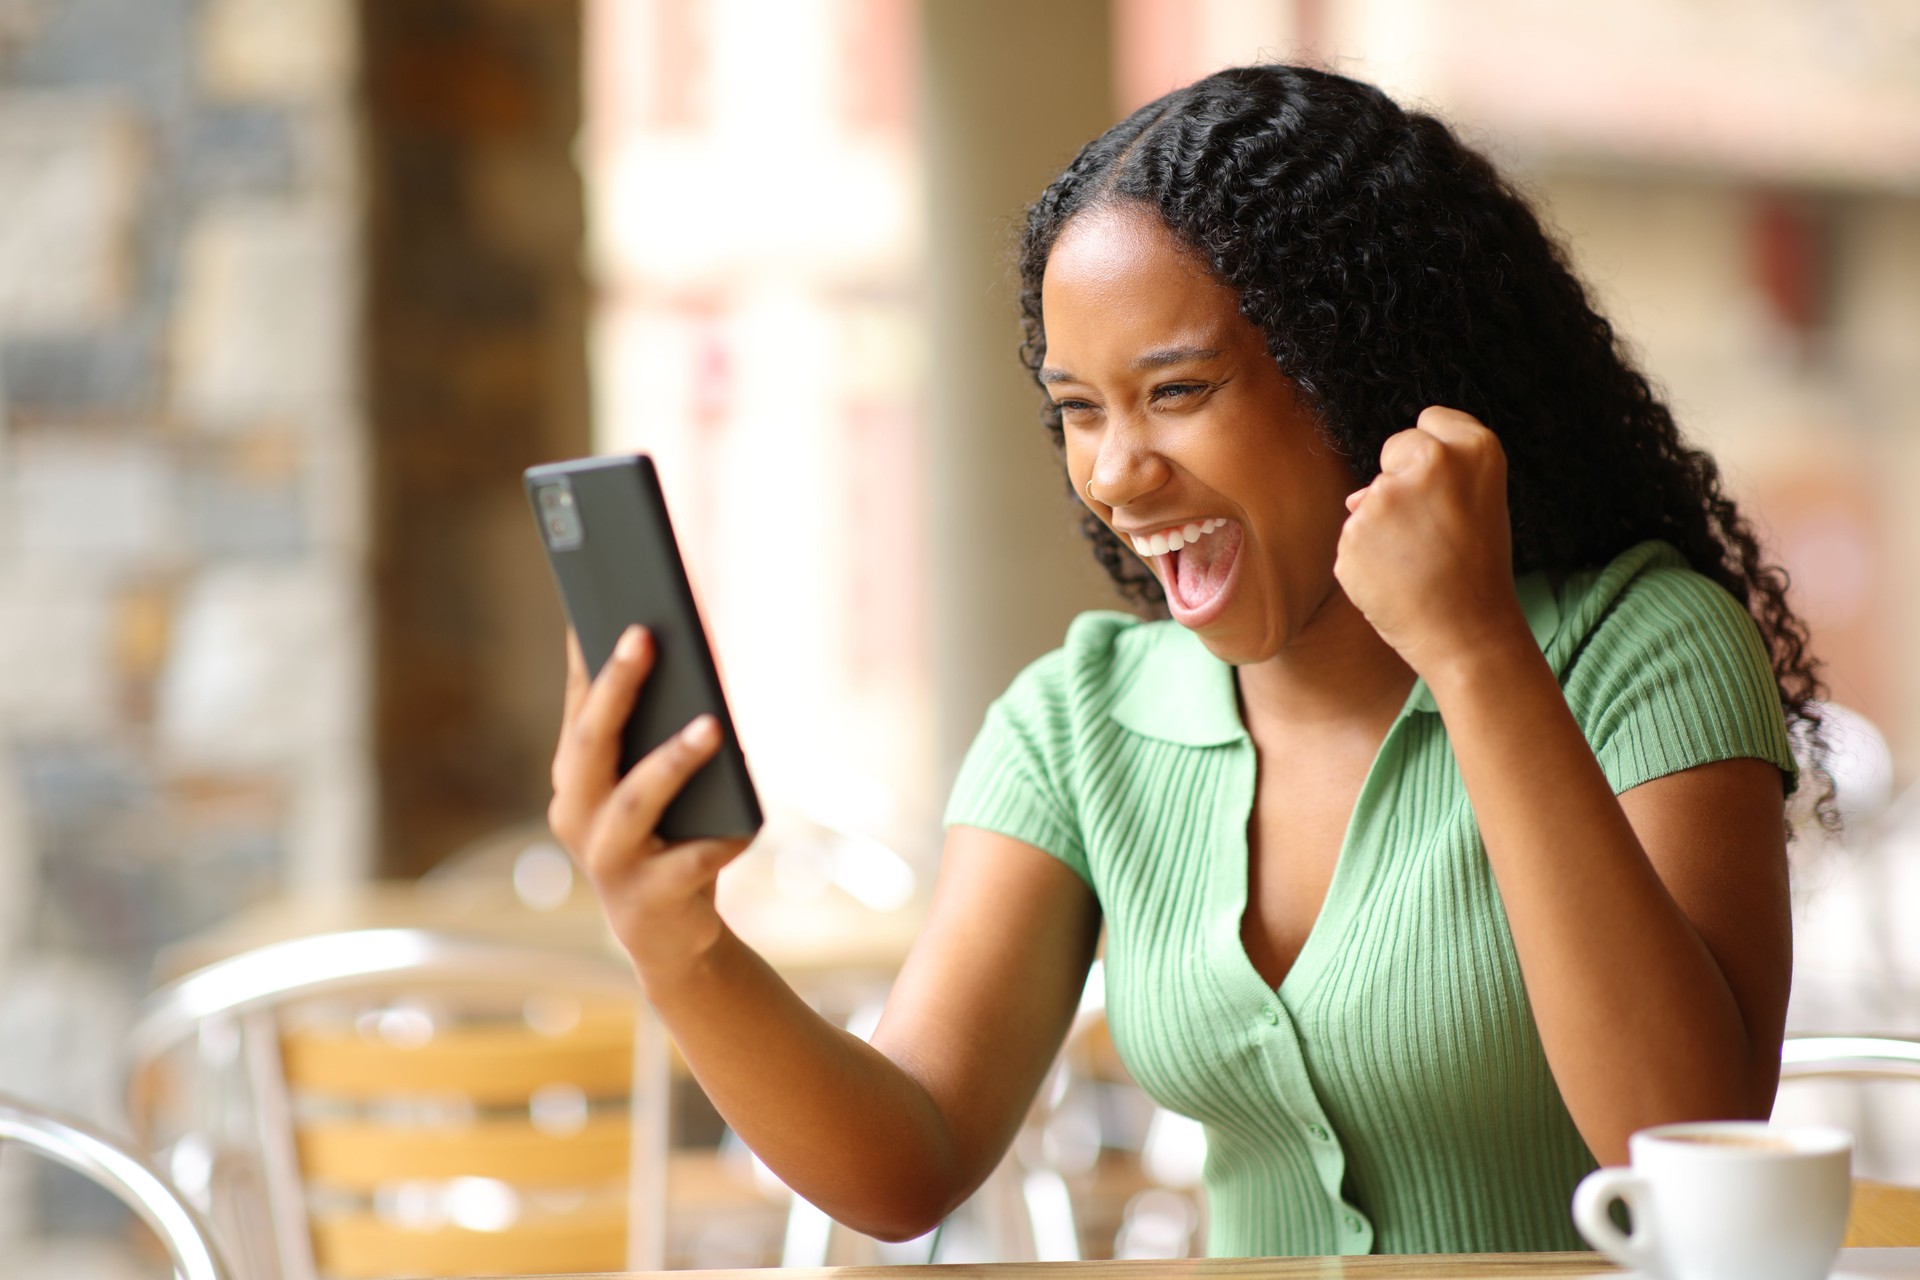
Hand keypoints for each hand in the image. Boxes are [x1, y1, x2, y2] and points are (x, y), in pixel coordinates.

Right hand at [547, 626, 750, 981]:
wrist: (670, 937)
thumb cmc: (665, 837)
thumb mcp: (653, 782)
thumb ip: (655, 731)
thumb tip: (677, 651)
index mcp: (574, 779)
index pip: (578, 708)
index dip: (588, 658)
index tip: (600, 602)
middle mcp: (577, 815)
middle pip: (590, 744)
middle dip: (616, 687)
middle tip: (644, 635)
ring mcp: (608, 860)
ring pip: (633, 802)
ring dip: (671, 761)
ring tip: (712, 724)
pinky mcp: (649, 899)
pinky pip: (689, 863)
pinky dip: (718, 842)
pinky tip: (744, 824)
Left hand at [1334, 406, 1530, 681]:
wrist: (1468, 635)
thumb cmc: (1474, 570)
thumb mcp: (1476, 507)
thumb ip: (1430, 480)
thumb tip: (1355, 497)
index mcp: (1475, 448)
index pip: (1430, 421)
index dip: (1431, 457)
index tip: (1445, 490)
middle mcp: (1432, 461)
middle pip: (1395, 449)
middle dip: (1401, 481)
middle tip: (1433, 531)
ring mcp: (1388, 497)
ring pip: (1370, 498)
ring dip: (1382, 527)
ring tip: (1418, 562)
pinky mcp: (1354, 532)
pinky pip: (1352, 536)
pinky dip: (1365, 557)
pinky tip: (1395, 579)